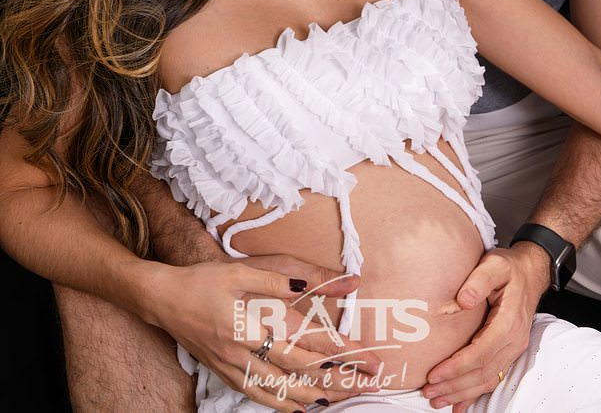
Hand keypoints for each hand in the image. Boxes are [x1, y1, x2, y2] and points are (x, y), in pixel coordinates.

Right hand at [141, 258, 380, 411]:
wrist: (163, 300)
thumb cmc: (201, 282)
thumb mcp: (239, 272)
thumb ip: (275, 281)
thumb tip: (305, 286)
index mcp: (251, 326)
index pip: (305, 345)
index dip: (340, 354)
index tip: (368, 357)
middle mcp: (243, 353)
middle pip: (298, 373)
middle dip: (337, 379)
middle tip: (368, 382)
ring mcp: (232, 367)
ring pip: (279, 392)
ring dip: (313, 397)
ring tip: (341, 398)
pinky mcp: (224, 372)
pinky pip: (258, 395)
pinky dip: (281, 405)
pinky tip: (298, 407)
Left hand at [422, 244, 549, 411]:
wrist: (529, 272)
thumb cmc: (509, 268)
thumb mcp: (494, 265)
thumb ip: (479, 280)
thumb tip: (464, 300)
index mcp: (509, 322)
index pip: (480, 352)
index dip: (457, 366)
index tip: (434, 373)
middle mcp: (514, 341)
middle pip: (483, 372)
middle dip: (455, 386)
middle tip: (429, 393)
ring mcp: (513, 349)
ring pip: (488, 379)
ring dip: (462, 393)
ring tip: (438, 400)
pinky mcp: (509, 351)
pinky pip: (493, 377)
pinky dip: (476, 393)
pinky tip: (460, 404)